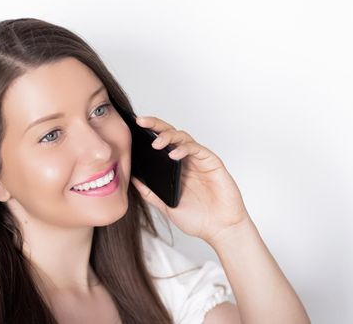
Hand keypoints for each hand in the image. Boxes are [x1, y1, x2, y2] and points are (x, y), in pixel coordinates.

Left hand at [130, 116, 250, 243]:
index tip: (132, 129)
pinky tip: (174, 154)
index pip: (159, 144)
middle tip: (141, 121)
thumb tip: (132, 179)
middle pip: (170, 135)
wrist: (220, 229)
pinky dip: (185, 149)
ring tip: (156, 143)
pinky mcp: (212, 162)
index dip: (147, 134)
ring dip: (168, 136)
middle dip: (155, 125)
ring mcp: (199, 160)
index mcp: (174, 168)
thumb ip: (150, 193)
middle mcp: (186, 160)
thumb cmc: (198, 219)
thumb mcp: (166, 206)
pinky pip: (197, 149)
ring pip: (182, 137)